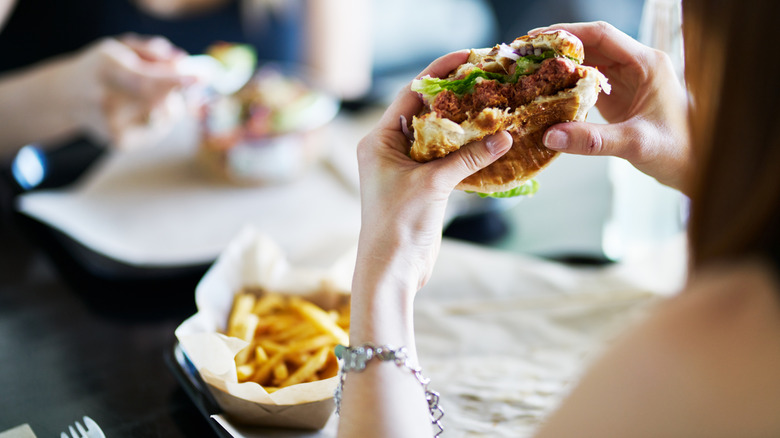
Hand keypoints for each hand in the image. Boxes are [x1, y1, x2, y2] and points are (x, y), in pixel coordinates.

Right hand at [63, 34, 193, 148]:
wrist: (66, 96)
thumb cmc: (103, 67)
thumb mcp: (122, 47)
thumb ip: (153, 51)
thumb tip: (182, 62)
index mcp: (106, 69)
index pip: (144, 81)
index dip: (175, 82)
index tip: (201, 78)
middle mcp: (105, 100)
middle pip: (159, 102)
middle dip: (180, 92)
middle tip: (187, 82)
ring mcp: (111, 125)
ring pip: (164, 117)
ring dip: (171, 105)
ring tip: (152, 94)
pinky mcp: (119, 142)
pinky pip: (159, 130)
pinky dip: (161, 118)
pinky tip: (144, 109)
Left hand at [354, 51, 511, 298]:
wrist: (392, 270)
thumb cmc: (399, 224)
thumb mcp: (433, 184)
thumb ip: (468, 157)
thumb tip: (504, 135)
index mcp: (380, 139)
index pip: (411, 93)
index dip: (439, 73)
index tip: (467, 58)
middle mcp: (390, 148)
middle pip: (426, 111)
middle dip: (456, 97)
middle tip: (488, 80)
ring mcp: (406, 167)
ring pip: (439, 136)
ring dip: (464, 126)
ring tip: (494, 107)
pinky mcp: (421, 185)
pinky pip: (446, 159)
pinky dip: (466, 151)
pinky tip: (490, 142)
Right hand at [532, 21, 689, 190]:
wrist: (699, 167)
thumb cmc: (679, 151)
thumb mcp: (635, 144)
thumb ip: (592, 140)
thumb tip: (550, 136)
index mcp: (647, 64)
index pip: (602, 35)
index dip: (568, 33)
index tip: (538, 38)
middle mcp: (637, 66)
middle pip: (591, 45)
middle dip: (558, 48)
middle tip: (525, 54)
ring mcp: (628, 82)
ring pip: (588, 64)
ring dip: (560, 67)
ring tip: (529, 70)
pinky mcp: (620, 99)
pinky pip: (588, 85)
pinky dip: (567, 87)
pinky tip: (546, 93)